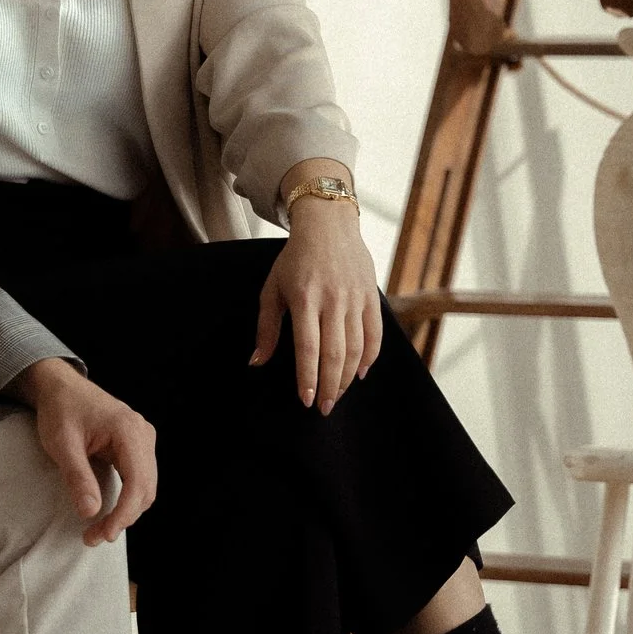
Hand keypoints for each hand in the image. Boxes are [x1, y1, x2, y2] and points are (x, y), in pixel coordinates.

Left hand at [14, 356, 156, 543]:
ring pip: (145, 488)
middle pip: (146, 489)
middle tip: (94, 537)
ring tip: (98, 530)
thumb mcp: (62, 444)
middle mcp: (143, 434)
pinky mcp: (137, 447)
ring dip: (126, 512)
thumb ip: (77, 477)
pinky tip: (108, 512)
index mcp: (128, 430)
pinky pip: (139, 480)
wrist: (61, 388)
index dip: (124, 513)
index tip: (104, 534)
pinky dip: (126, 500)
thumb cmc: (60, 410)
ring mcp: (143, 440)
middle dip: (123, 517)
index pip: (137, 482)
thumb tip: (90, 512)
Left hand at [251, 200, 382, 412]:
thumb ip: (267, 327)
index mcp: (304, 298)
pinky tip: (359, 373)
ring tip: (337, 394)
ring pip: (356, 347)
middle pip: (335, 353)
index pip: (307, 348)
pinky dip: (369, 357)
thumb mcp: (272, 288)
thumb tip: (258, 362)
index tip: (305, 400)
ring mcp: (355, 298)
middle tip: (323, 408)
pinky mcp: (371, 295)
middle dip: (329, 386)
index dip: (307, 377)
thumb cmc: (294, 259)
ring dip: (347, 377)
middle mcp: (332, 299)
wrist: (328, 225)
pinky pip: (375, 333)